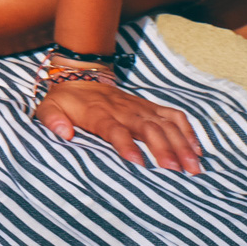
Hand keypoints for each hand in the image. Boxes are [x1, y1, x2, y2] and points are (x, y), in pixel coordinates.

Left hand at [37, 76, 203, 173]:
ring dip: (181, 144)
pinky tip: (197, 150)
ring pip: (165, 124)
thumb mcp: (49, 107)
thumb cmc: (66, 100)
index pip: (114, 129)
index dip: (126, 145)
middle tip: (177, 172)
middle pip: (148, 128)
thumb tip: (63, 134)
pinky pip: (174, 115)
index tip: (138, 163)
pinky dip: (187, 130)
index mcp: (99, 113)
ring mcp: (140, 107)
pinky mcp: (150, 106)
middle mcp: (123, 110)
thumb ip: (52, 120)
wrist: (81, 75)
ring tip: (193, 168)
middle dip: (164, 149)